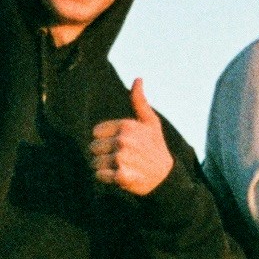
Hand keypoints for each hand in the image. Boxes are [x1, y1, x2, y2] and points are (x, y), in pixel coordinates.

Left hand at [89, 79, 174, 196]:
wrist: (166, 177)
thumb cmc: (156, 147)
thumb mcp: (151, 123)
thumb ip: (140, 101)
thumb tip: (138, 79)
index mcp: (126, 126)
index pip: (96, 132)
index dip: (105, 140)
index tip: (118, 145)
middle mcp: (123, 140)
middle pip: (93, 148)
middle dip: (103, 154)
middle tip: (120, 158)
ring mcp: (122, 158)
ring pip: (95, 162)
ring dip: (103, 167)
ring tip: (119, 167)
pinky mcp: (121, 176)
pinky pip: (99, 175)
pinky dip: (106, 178)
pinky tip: (119, 177)